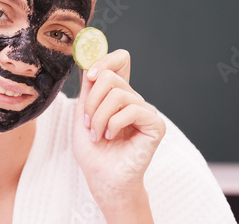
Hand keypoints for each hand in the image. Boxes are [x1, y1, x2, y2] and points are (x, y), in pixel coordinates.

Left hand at [72, 49, 165, 222]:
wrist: (102, 179)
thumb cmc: (92, 151)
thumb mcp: (83, 114)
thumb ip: (88, 89)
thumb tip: (90, 64)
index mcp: (117, 94)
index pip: (120, 60)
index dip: (105, 59)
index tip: (88, 75)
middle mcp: (133, 99)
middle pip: (110, 76)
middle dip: (92, 101)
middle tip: (89, 123)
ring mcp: (145, 111)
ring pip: (117, 94)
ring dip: (99, 117)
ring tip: (97, 134)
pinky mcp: (155, 124)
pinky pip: (132, 109)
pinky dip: (114, 124)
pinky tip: (111, 137)